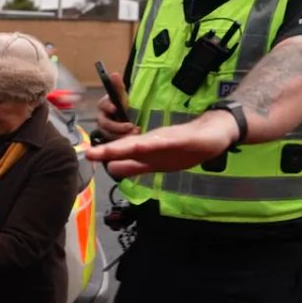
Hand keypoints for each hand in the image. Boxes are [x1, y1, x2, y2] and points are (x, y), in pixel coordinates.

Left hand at [86, 111, 237, 178]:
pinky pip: (166, 142)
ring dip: (126, 147)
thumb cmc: (184, 145)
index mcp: (146, 153)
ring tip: (112, 150)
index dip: (105, 157)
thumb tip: (112, 169)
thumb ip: (134, 166)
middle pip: (126, 148)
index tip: (87, 157)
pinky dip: (156, 144)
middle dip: (110, 151)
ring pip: (142, 145)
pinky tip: (146, 145)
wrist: (214, 133)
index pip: (121, 156)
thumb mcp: (157, 161)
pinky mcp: (181, 139)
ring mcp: (166, 141)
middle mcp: (152, 146)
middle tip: (91, 153)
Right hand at [95, 73, 138, 140]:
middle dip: (118, 126)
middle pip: (105, 124)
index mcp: (102, 106)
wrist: (123, 116)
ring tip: (135, 132)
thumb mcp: (121, 95)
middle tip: (131, 126)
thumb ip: (118, 86)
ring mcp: (103, 129)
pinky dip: (123, 140)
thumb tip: (115, 74)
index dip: (108, 106)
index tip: (115, 108)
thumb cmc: (120, 104)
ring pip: (109, 134)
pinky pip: (113, 141)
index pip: (103, 105)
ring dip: (121, 135)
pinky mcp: (109, 138)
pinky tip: (134, 137)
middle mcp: (100, 118)